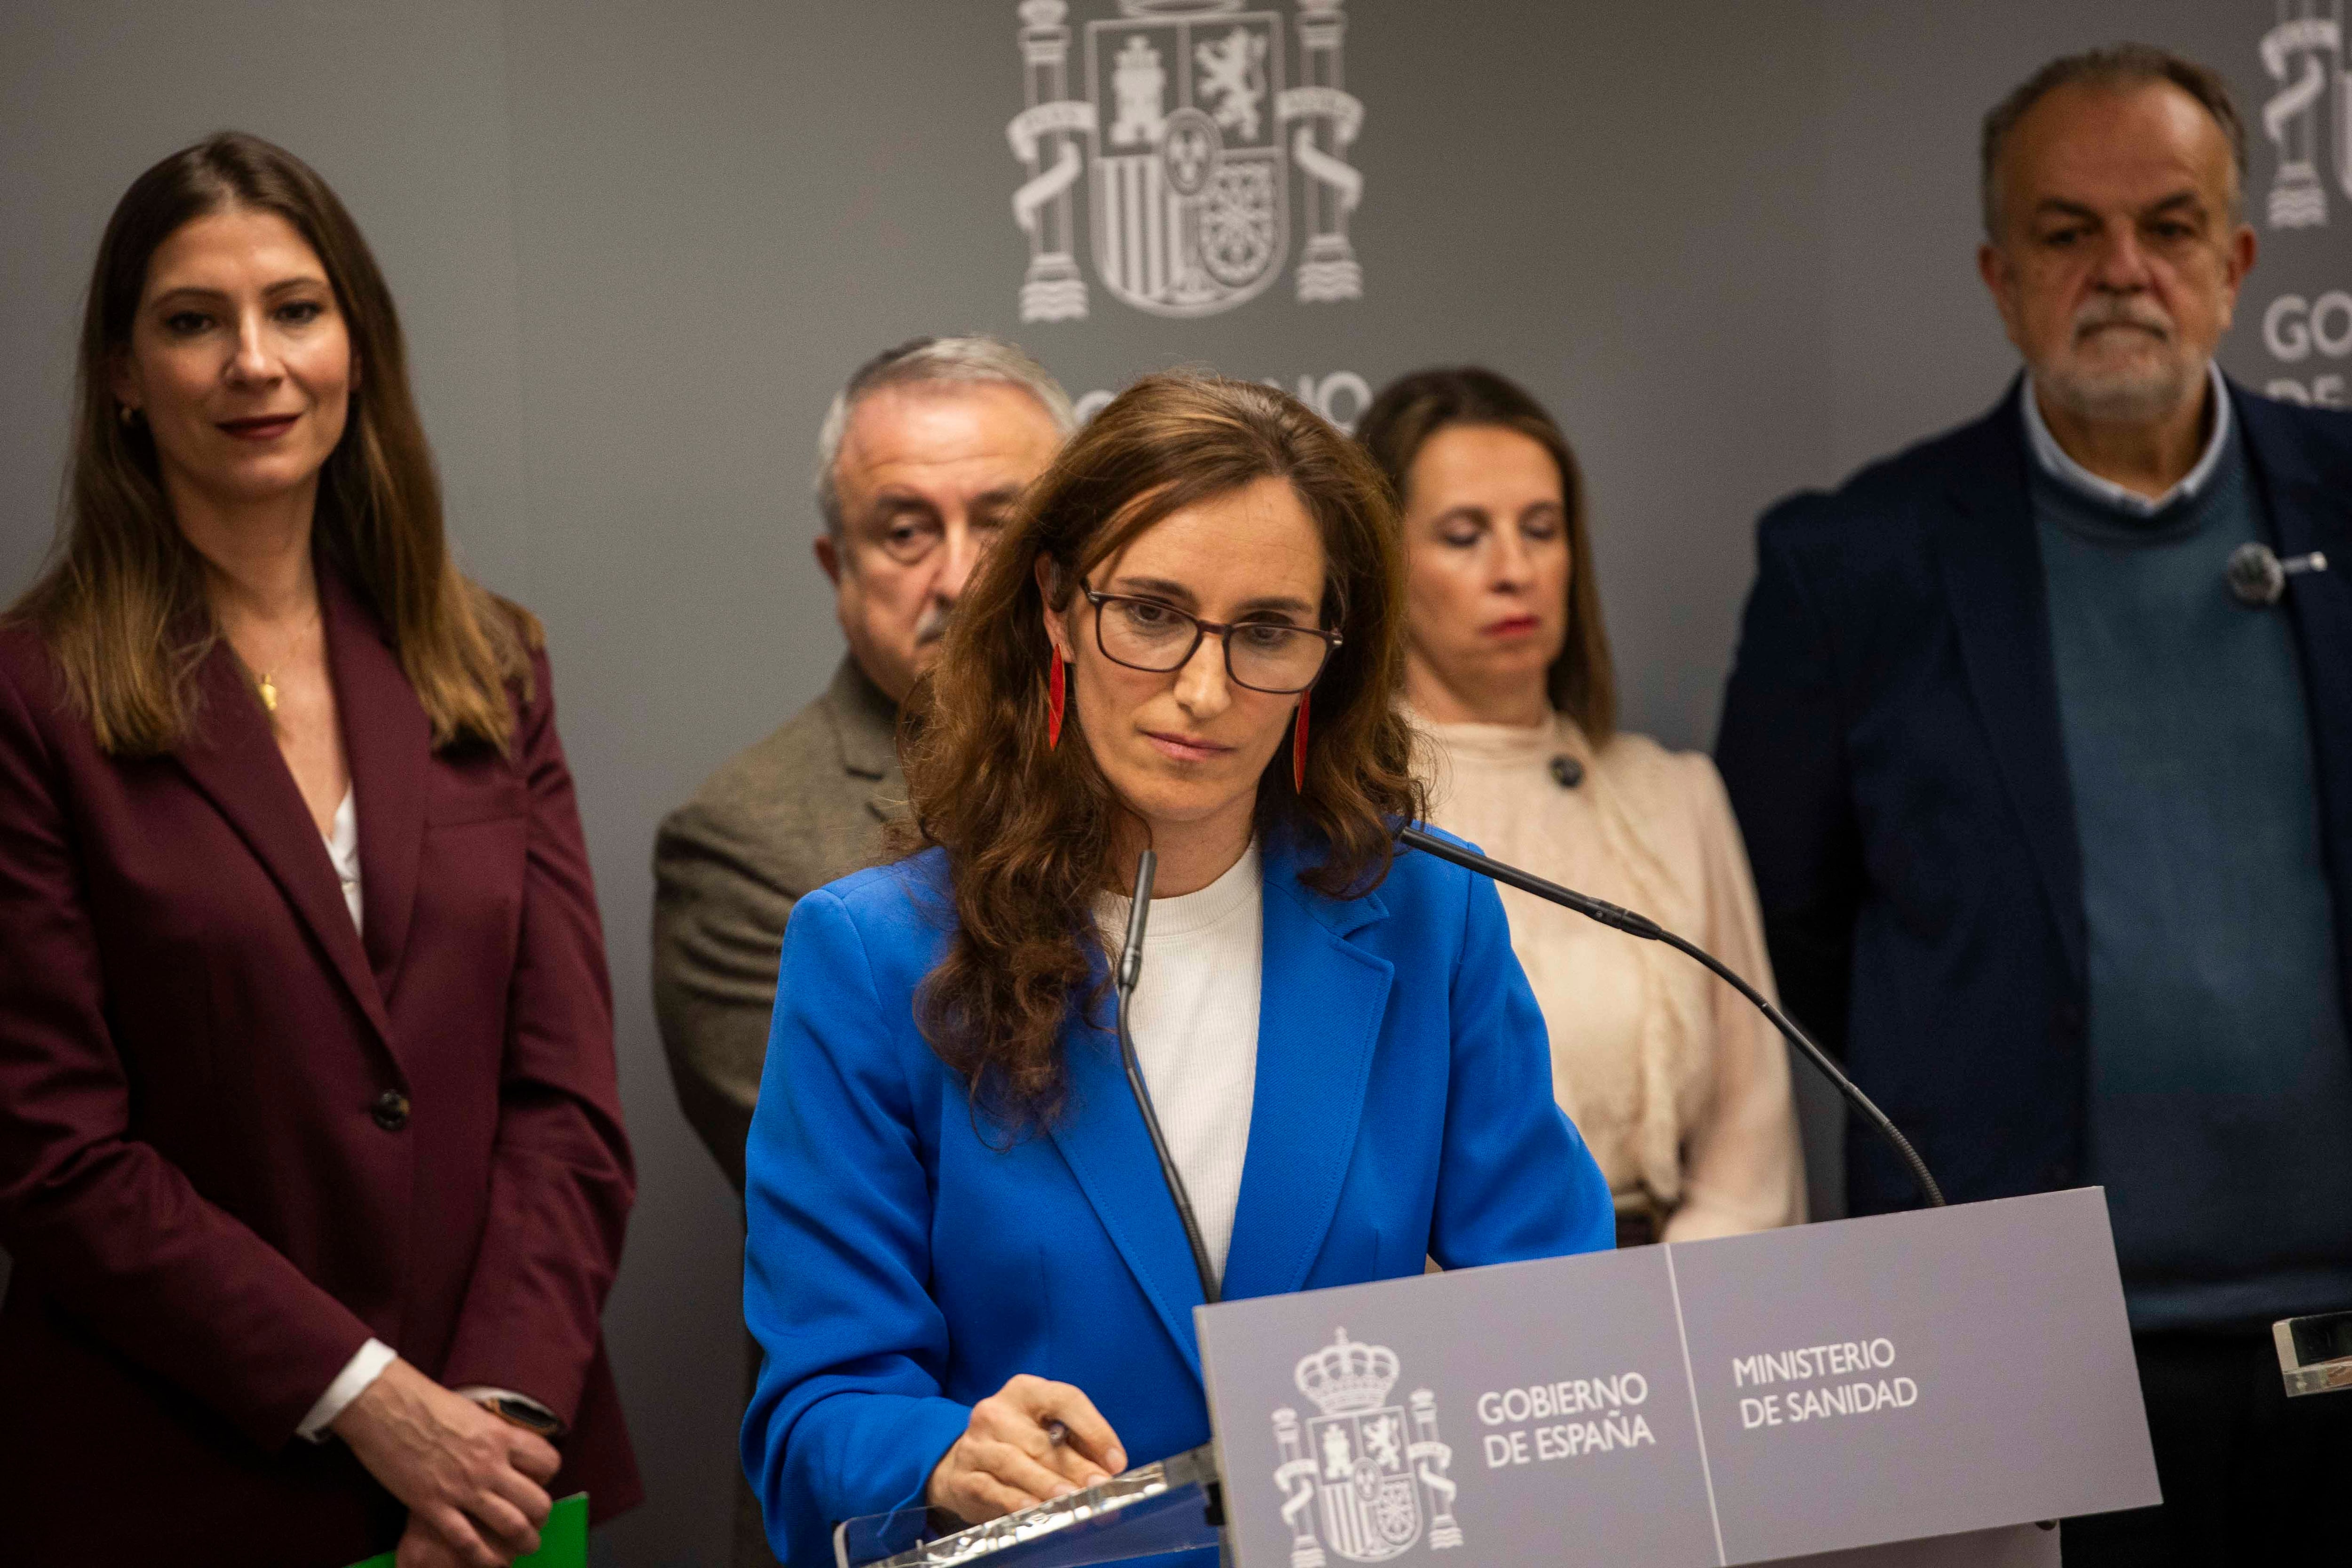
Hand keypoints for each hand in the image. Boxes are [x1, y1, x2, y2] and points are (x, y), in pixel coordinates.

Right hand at [330, 1357, 560, 1566]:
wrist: (385, 1406)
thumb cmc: (424, 1402)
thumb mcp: (472, 1413)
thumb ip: (489, 1434)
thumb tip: (498, 1446)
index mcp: (501, 1436)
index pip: (547, 1462)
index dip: (547, 1476)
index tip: (537, 1482)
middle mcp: (490, 1464)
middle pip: (536, 1501)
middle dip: (540, 1518)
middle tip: (535, 1524)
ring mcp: (464, 1488)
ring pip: (512, 1526)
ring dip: (523, 1542)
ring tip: (524, 1548)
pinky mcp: (433, 1507)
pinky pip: (468, 1542)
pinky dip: (483, 1557)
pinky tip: (489, 1563)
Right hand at [925, 1374, 1126, 1524]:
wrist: (964, 1464)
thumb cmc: (1019, 1444)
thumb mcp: (1048, 1432)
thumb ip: (1078, 1445)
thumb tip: (1110, 1469)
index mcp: (1025, 1391)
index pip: (1065, 1399)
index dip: (1095, 1429)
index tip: (1117, 1461)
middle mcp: (996, 1411)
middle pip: (1041, 1439)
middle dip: (1075, 1466)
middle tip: (1099, 1488)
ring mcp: (976, 1444)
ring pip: (1016, 1462)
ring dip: (1047, 1483)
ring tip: (1072, 1499)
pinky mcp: (964, 1476)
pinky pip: (993, 1488)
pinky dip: (1017, 1500)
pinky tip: (1036, 1509)